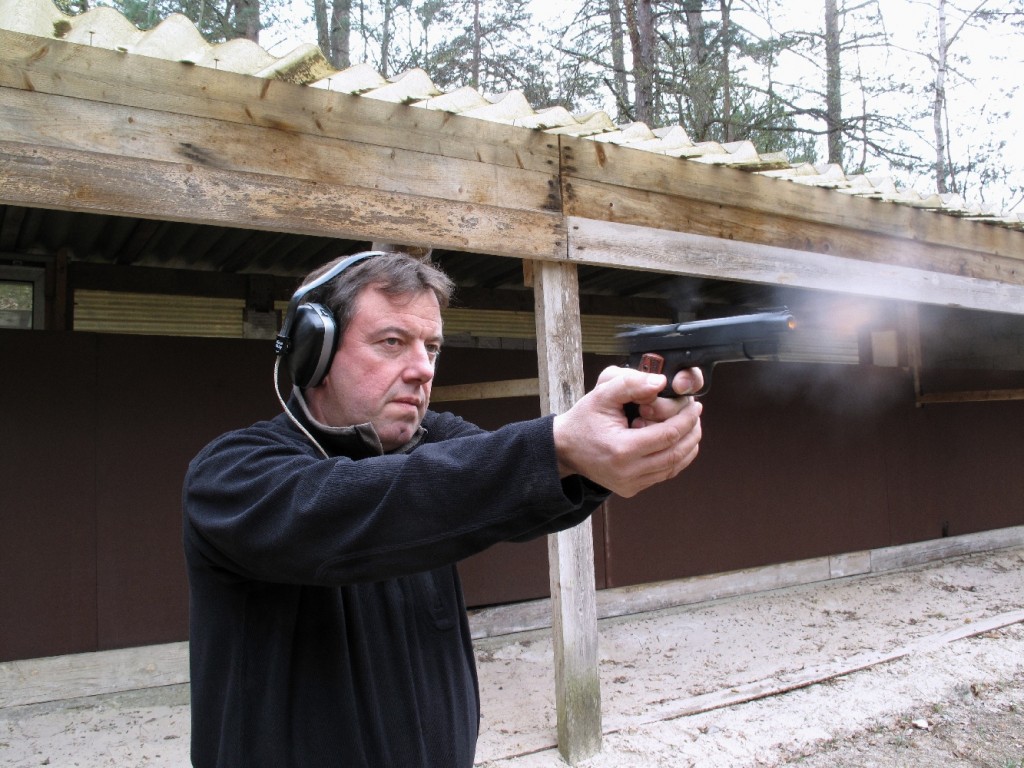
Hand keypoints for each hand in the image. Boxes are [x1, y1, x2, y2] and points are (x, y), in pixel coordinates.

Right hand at [552, 367, 702, 497]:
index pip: (668, 435)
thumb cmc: (583, 420)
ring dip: (687, 446)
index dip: (686, 419)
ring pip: (673, 467)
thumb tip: (661, 383)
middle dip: (691, 432)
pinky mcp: (631, 489)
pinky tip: (679, 442)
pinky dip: (675, 458)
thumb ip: (631, 384)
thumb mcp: (602, 395)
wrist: (565, 449)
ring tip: (691, 426)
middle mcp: (628, 472)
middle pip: (676, 453)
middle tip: (696, 414)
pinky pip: (663, 474)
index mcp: (622, 449)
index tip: (694, 405)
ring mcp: (630, 484)